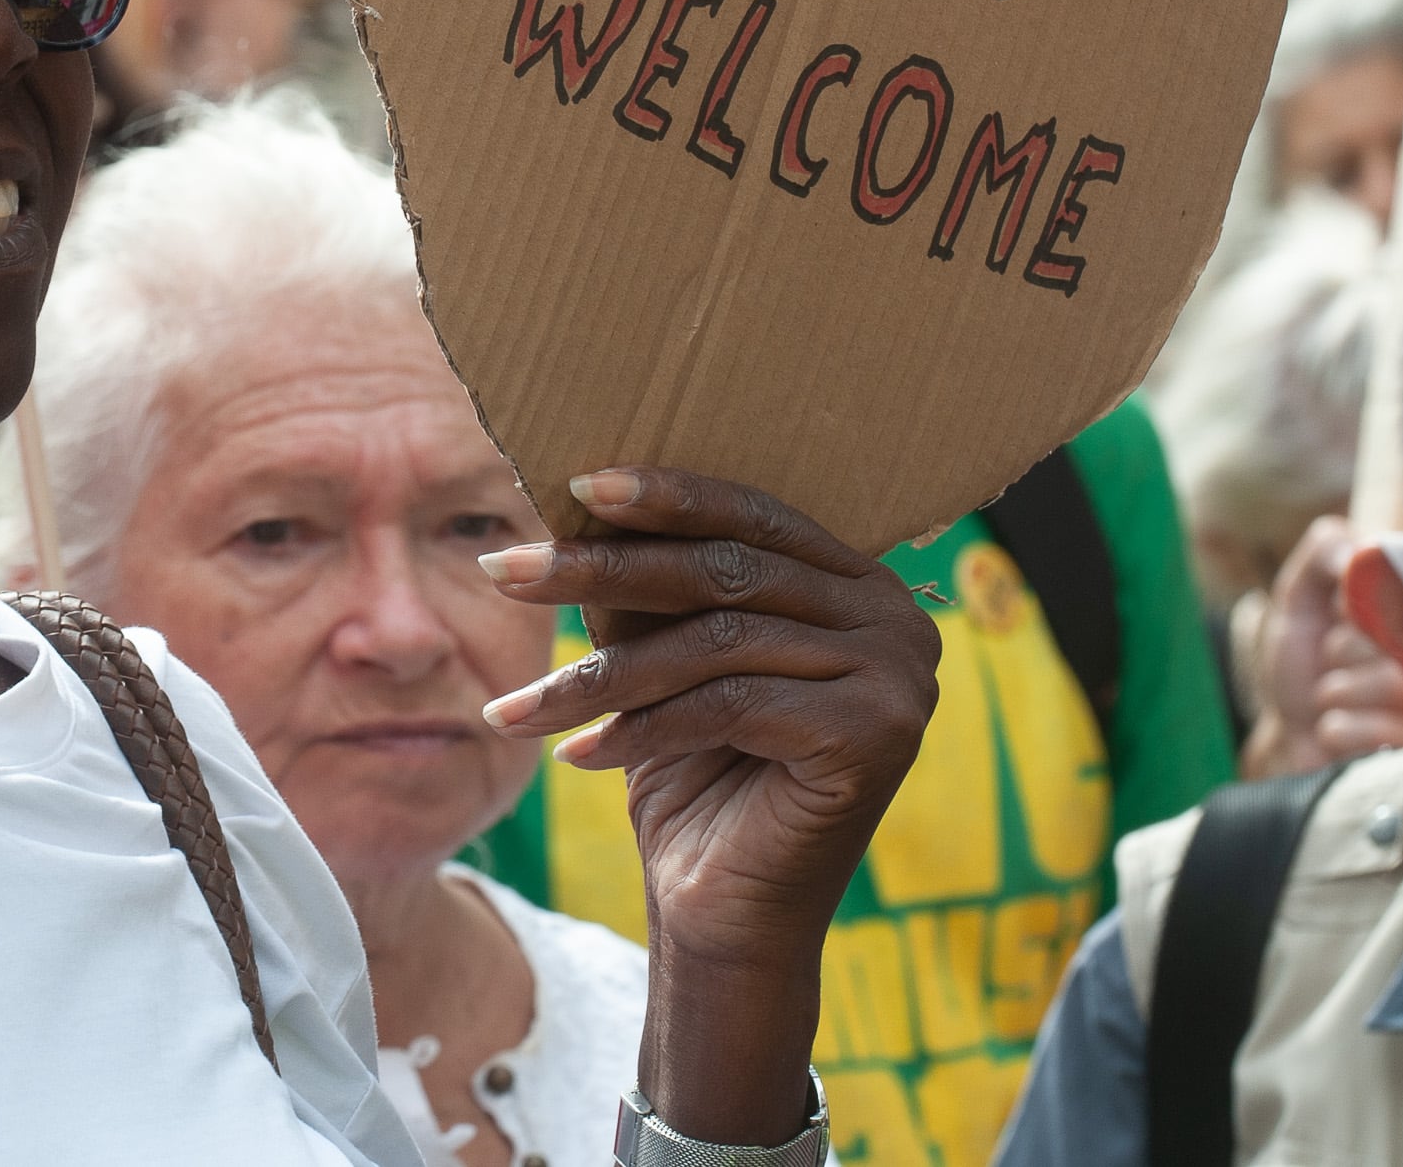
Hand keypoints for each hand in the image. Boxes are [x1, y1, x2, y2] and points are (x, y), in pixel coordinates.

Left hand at [481, 468, 938, 1145]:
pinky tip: (576, 756)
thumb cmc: (694, 778)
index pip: (753, 516)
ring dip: (599, 675)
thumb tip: (579, 499)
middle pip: (725, 573)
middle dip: (601, 571)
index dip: (665, 497)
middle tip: (504, 572)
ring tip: (515, 705)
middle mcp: (897, 621)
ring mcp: (899, 678)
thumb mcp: (664, 661)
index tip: (572, 485)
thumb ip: (646, 584)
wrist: (726, 917)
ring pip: (715, 643)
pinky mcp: (877, 736)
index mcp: (860, 584)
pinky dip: (642, 729)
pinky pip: (729, 706)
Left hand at [1239, 513, 1402, 778]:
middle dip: (1345, 647)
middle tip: (1331, 656)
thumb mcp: (1300, 594)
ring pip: (1398, 686)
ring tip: (1331, 692)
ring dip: (1338, 690)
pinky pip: (1383, 733)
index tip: (1340, 609)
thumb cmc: (1304, 658)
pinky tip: (1334, 727)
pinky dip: (1338, 728)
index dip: (1374, 599)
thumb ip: (1326, 551)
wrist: (1290, 732)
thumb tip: (1360, 552)